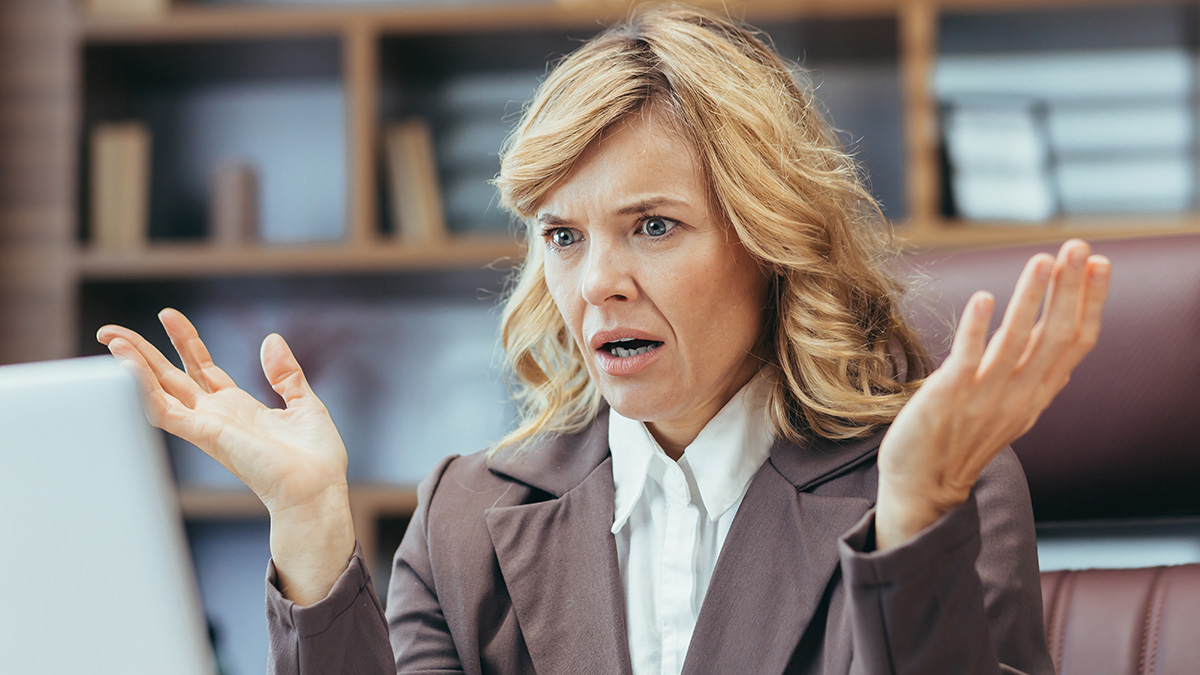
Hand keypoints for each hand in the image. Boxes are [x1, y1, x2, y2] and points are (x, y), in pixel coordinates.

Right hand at [97, 308, 353, 603]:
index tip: (168, 315)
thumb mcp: (305, 404)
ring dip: (133, 366)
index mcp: (238, 408)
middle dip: (142, 352)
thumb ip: (285, 373)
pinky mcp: (205, 436)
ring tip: (111, 339)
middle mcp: (217, 417)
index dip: (184, 341)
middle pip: (170, 377)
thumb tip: (271, 339)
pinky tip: (127, 366)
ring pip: (158, 391)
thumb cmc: (316, 460)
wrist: (317, 490)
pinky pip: (164, 410)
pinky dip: (142, 389)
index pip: (201, 368)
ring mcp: (207, 426)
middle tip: (111, 330)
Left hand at [874, 239, 1110, 550]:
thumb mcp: (1008, 402)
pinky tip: (983, 298)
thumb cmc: (961, 437)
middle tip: (1077, 247)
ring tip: (1042, 261)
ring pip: (1016, 343)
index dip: (1090, 302)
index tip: (1099, 263)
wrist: (923, 485)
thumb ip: (1028, 367)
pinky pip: (967, 360)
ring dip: (1030, 299)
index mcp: (1035, 394)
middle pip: (1055, 336)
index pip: (1075, 343)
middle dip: (1068, 289)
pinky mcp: (947, 398)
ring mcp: (984, 397)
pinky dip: (977, 329)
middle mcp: (1018, 395)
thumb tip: (1050, 325)